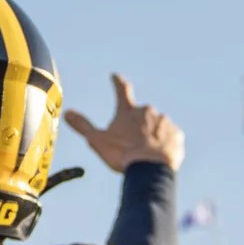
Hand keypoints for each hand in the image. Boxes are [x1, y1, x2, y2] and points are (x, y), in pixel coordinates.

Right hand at [63, 74, 183, 171]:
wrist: (151, 169)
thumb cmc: (122, 154)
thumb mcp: (97, 140)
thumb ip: (82, 125)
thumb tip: (66, 113)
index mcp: (128, 110)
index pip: (121, 89)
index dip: (117, 82)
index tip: (115, 76)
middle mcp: (148, 111)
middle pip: (140, 114)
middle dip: (136, 125)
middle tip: (131, 144)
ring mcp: (164, 122)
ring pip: (156, 126)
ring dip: (151, 135)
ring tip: (144, 154)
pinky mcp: (177, 135)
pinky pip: (170, 137)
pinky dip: (164, 144)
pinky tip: (157, 156)